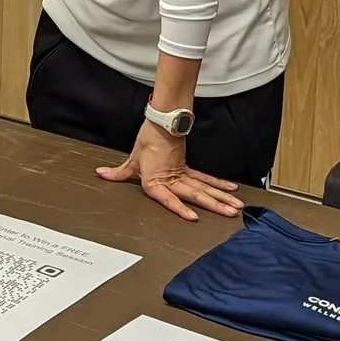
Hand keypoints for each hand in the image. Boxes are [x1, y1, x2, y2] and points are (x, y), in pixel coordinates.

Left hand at [98, 121, 241, 221]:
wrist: (161, 122)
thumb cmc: (148, 139)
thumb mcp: (132, 160)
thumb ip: (119, 172)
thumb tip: (104, 173)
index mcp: (157, 181)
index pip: (169, 198)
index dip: (181, 208)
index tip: (193, 217)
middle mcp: (173, 179)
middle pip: (197, 194)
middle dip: (214, 205)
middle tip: (230, 214)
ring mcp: (183, 174)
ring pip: (205, 188)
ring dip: (221, 197)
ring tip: (235, 207)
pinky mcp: (188, 168)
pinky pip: (206, 179)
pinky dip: (219, 185)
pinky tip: (231, 190)